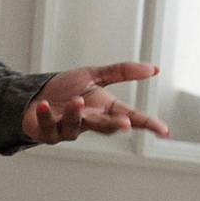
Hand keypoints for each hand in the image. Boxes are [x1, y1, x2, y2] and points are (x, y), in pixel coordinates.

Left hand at [24, 60, 167, 145]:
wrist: (35, 94)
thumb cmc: (66, 89)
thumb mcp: (94, 75)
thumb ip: (122, 72)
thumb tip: (153, 69)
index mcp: (104, 110)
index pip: (131, 117)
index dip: (148, 124)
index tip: (164, 131)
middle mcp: (89, 122)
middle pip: (106, 126)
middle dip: (115, 125)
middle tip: (126, 123)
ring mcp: (68, 129)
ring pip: (75, 127)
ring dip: (76, 115)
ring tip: (76, 101)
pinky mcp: (47, 131)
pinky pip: (48, 126)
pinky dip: (45, 115)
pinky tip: (42, 105)